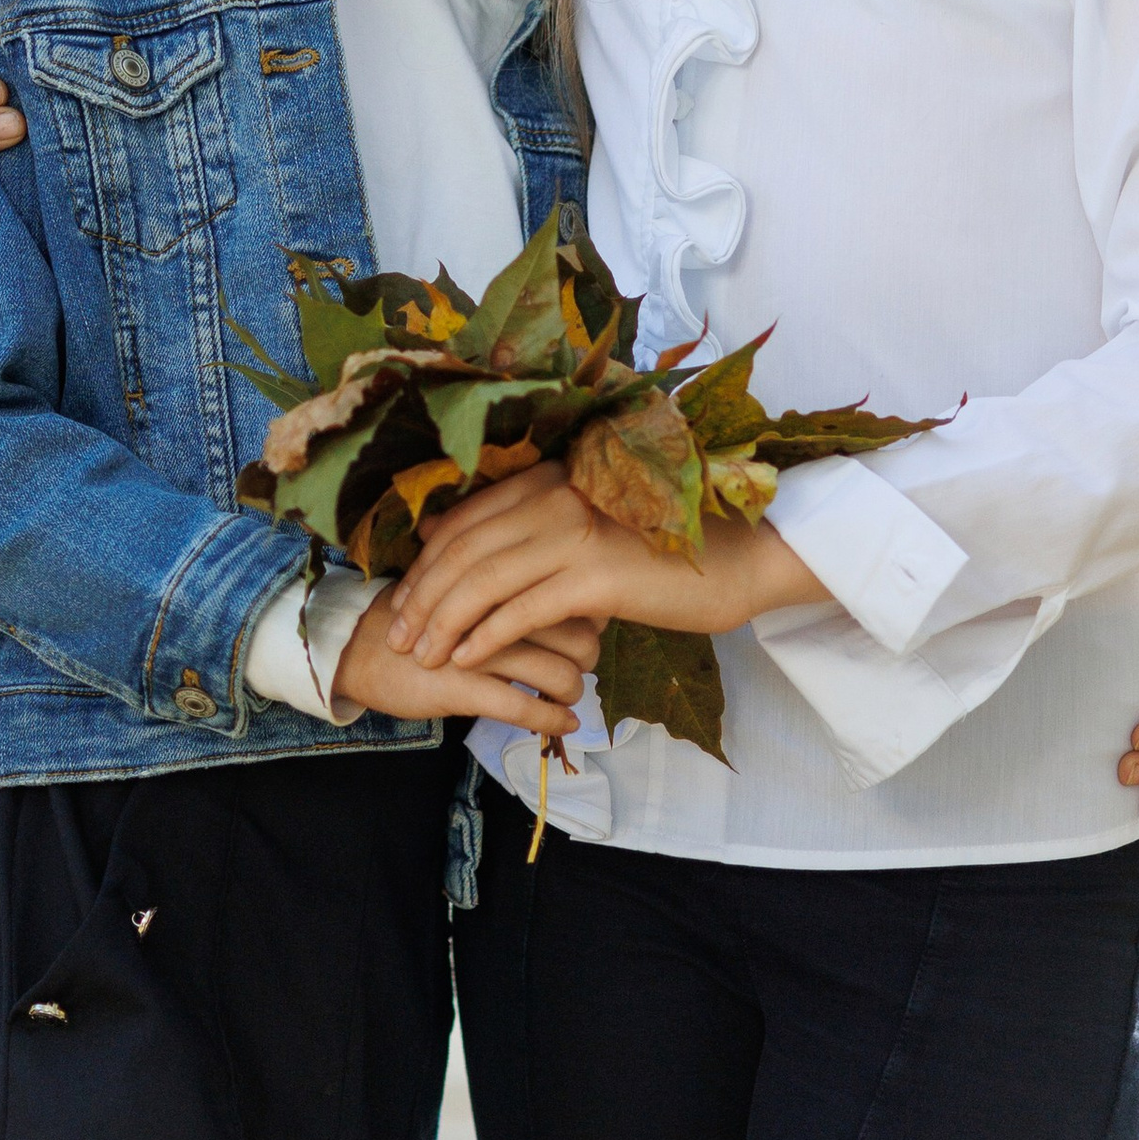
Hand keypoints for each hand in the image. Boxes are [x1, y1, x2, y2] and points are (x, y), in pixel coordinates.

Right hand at [334, 596, 603, 737]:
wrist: (357, 644)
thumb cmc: (414, 615)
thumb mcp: (460, 583)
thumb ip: (503, 584)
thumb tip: (553, 587)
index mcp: (499, 581)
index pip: (567, 596)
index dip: (588, 618)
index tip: (588, 631)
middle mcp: (495, 611)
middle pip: (574, 635)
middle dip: (589, 657)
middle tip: (584, 666)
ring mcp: (478, 649)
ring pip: (555, 673)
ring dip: (574, 691)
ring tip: (573, 697)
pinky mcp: (461, 686)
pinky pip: (522, 708)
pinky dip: (551, 720)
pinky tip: (564, 724)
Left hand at [387, 464, 816, 672]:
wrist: (742, 559)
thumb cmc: (668, 552)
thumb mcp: (598, 531)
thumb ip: (546, 534)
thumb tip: (492, 559)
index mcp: (553, 478)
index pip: (466, 517)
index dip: (426, 559)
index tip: (404, 596)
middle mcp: (557, 495)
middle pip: (463, 548)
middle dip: (422, 594)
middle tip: (396, 632)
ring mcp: (576, 532)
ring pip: (483, 579)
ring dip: (442, 621)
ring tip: (420, 655)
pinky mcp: (596, 574)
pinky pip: (522, 609)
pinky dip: (485, 636)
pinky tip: (465, 661)